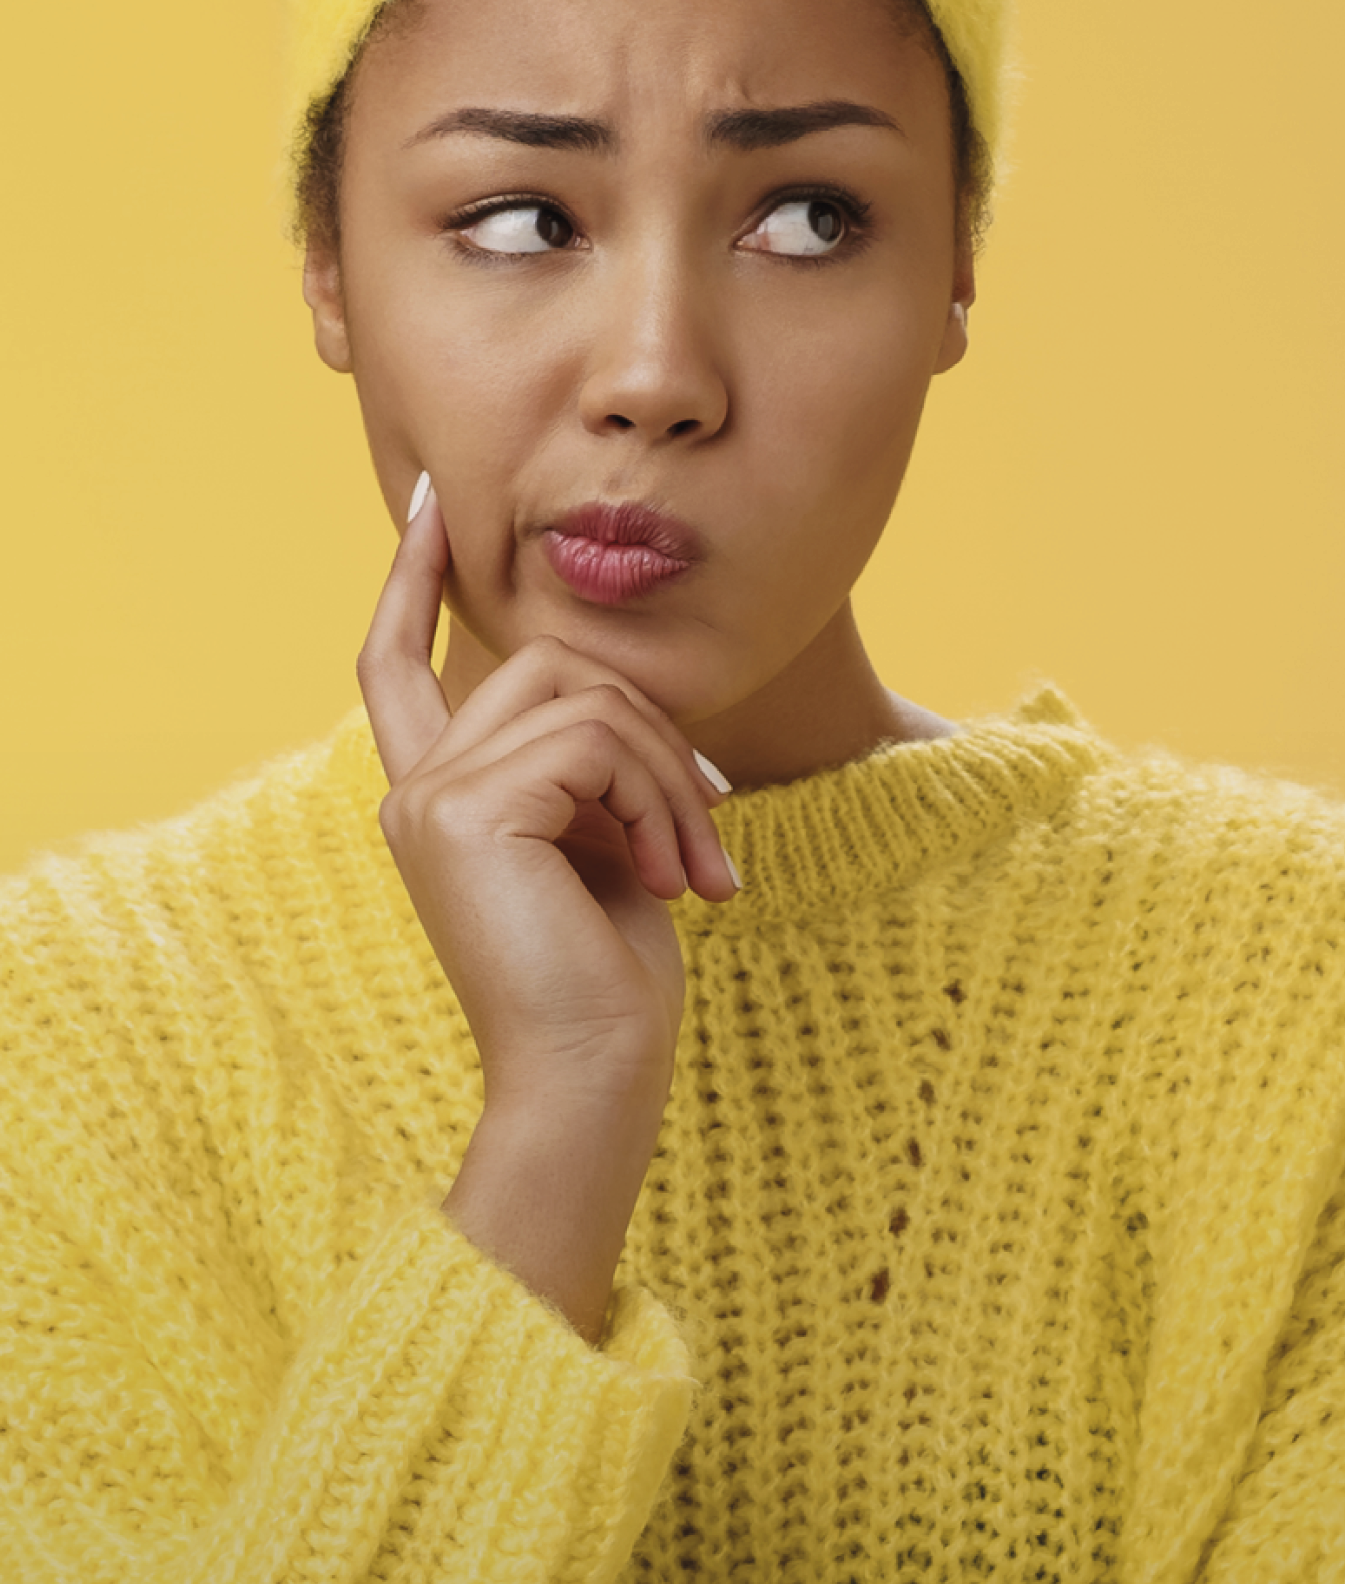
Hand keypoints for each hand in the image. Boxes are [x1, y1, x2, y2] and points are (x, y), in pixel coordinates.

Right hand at [355, 481, 737, 1335]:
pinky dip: (659, 797)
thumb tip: (616, 692)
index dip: (411, 580)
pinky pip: (596, 738)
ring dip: (668, 775)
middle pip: (543, 663)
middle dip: (648, 733)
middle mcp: (413, 791)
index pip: (399, 662)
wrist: (592, 1081)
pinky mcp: (467, 810)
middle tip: (706, 839)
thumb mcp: (605, 847)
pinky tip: (676, 878)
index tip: (431, 503)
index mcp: (436, 798)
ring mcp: (430, 798)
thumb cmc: (610, 986)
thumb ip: (587, 763)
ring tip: (699, 869)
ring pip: (583, 694)